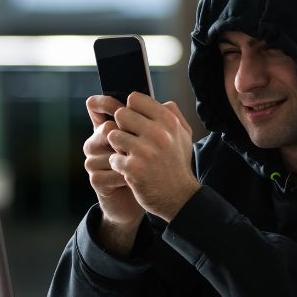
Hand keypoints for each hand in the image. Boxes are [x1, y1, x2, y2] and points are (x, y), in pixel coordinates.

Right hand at [84, 94, 145, 253]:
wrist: (145, 197)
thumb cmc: (147, 165)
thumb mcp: (152, 142)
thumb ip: (155, 122)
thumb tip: (166, 103)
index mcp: (105, 128)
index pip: (97, 108)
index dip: (104, 104)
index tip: (120, 105)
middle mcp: (95, 142)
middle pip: (107, 128)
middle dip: (129, 138)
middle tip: (144, 147)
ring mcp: (93, 161)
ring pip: (110, 151)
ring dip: (131, 159)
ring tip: (143, 165)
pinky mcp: (96, 180)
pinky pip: (112, 172)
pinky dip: (127, 176)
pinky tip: (134, 179)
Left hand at [107, 92, 200, 221]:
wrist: (179, 197)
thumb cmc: (177, 164)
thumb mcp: (183, 135)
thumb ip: (173, 114)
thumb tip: (160, 100)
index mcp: (168, 121)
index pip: (134, 99)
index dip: (131, 110)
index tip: (135, 123)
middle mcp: (158, 133)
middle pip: (120, 114)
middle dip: (123, 127)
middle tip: (130, 141)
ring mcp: (145, 151)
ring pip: (113, 135)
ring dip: (118, 146)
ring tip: (129, 155)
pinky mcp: (133, 168)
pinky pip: (113, 158)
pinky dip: (118, 165)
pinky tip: (130, 171)